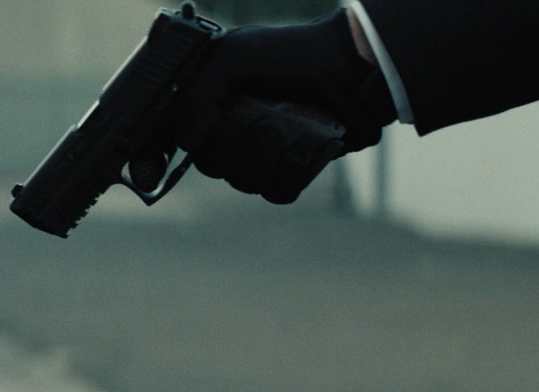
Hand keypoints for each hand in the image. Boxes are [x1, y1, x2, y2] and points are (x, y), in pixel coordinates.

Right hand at [173, 10, 397, 201]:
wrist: (353, 65)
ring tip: (280, 131)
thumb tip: (185, 142)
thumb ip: (198, 93)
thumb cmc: (293, 52)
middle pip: (214, 165)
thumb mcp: (234, 54)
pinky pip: (279, 192)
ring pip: (245, 182)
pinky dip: (287, 176)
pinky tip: (299, 151)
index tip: (204, 133)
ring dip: (261, 160)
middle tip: (256, 121)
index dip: (192, 144)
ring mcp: (267, 152)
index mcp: (216, 104)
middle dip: (232, 146)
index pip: (188, 140)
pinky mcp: (296, 168)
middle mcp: (237, 130)